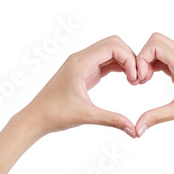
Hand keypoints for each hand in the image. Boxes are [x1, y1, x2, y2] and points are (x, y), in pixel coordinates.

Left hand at [22, 36, 137, 137]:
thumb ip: (112, 120)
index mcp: (80, 63)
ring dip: (125, 60)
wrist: (36, 117)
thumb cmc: (55, 115)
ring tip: (134, 80)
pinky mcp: (84, 69)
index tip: (135, 78)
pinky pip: (105, 60)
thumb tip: (133, 130)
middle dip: (130, 57)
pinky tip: (126, 79)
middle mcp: (81, 57)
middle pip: (113, 43)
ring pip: (110, 50)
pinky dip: (118, 66)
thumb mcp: (86, 116)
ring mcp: (82, 62)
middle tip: (138, 78)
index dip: (129, 58)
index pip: (112, 46)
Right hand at [135, 33, 173, 137]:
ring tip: (145, 80)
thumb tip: (136, 129)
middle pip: (157, 40)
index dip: (141, 59)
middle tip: (141, 78)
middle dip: (143, 56)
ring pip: (163, 46)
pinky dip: (157, 63)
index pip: (156, 46)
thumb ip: (155, 117)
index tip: (140, 79)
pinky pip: (169, 55)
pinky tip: (153, 79)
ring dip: (149, 60)